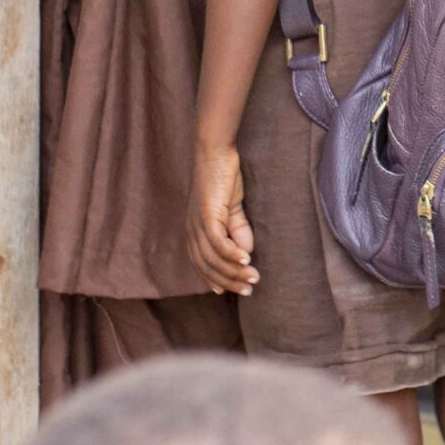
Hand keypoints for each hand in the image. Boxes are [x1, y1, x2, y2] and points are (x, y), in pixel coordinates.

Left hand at [187, 143, 257, 297]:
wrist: (215, 153)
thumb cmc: (223, 178)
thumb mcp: (233, 209)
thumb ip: (238, 231)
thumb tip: (246, 254)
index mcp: (194, 231)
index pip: (202, 265)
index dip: (216, 280)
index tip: (233, 291)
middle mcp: (191, 231)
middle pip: (207, 267)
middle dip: (229, 281)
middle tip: (249, 289)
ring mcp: (197, 224)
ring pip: (213, 258)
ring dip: (234, 271)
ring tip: (253, 277)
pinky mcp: (206, 215)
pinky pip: (218, 242)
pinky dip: (232, 253)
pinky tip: (247, 260)